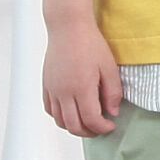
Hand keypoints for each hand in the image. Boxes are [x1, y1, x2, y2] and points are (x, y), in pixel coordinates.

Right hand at [42, 18, 123, 136]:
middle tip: (100, 128)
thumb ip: (113, 91)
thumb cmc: (90, 43)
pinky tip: (70, 112)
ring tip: (87, 122)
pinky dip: (59, 117)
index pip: (91, 120)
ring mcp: (53, 90)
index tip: (111, 126)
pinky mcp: (46, 85)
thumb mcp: (109, 66)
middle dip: (89, 132)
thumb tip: (113, 112)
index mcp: (82, 88)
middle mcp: (64, 93)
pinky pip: (49, 109)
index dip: (102, 128)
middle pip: (74, 125)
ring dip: (74, 127)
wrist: (68, 27)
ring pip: (60, 121)